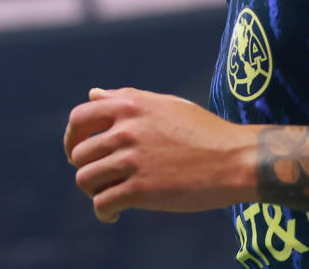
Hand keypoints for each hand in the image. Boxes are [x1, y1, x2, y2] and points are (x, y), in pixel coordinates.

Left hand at [63, 86, 256, 222]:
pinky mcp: (140, 190)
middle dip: (86, 168)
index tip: (78, 151)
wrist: (235, 160)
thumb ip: (125, 99)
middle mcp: (126, 130)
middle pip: (79, 154)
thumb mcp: (163, 105)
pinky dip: (103, 213)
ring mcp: (132, 160)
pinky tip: (114, 215)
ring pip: (86, 179)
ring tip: (110, 195)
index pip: (80, 118)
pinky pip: (102, 203)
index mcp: (130, 106)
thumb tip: (93, 93)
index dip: (73, 137)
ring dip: (94, 191)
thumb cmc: (202, 131)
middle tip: (102, 178)